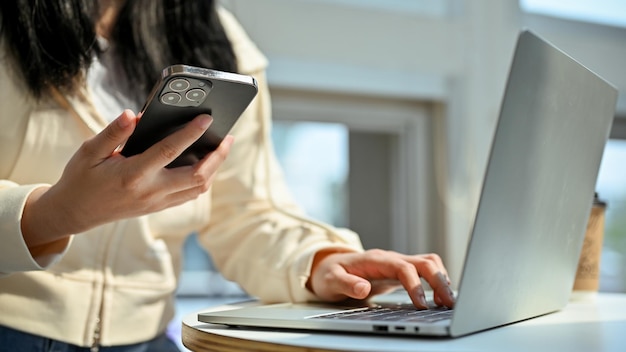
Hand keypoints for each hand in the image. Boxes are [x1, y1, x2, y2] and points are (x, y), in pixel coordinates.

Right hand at [21, 110, 232, 247]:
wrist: (75, 212)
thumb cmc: (81, 178)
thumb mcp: (89, 152)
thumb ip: (112, 133)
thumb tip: (132, 115)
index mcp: (133, 175)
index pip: (169, 151)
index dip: (190, 133)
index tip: (206, 118)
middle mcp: (151, 191)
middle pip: (198, 176)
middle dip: (217, 156)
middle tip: (228, 137)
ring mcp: (158, 202)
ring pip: (199, 188)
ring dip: (214, 168)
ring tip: (221, 148)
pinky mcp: (160, 207)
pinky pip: (190, 195)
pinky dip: (204, 179)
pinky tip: (206, 163)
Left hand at [307, 249, 454, 308]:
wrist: (328, 266)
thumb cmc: (330, 274)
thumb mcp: (331, 281)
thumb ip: (346, 284)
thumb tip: (364, 289)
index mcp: (376, 260)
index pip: (403, 268)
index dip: (415, 286)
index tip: (422, 306)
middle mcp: (390, 258)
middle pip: (423, 262)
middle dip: (439, 281)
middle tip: (449, 303)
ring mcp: (397, 263)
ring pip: (428, 262)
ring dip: (442, 279)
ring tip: (448, 301)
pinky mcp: (401, 270)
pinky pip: (425, 269)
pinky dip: (437, 279)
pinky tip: (440, 296)